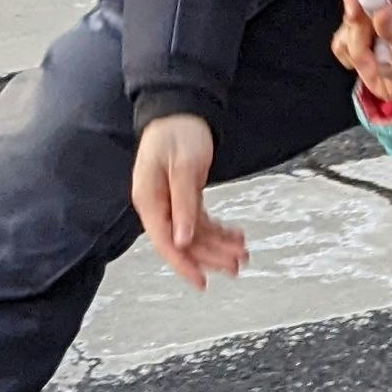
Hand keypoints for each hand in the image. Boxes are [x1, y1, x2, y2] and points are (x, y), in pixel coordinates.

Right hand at [130, 114, 245, 287]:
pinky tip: (235, 235)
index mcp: (149, 199)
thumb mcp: (184, 166)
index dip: (183, 264)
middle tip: (236, 265)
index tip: (201, 281)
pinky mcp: (183, 197)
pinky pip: (200, 222)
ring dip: (218, 246)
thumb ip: (183, 204)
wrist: (181, 111)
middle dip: (211, 256)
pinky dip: (218, 231)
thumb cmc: (177, 132)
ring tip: (242, 253)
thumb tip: (183, 239)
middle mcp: (157, 205)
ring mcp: (170, 203)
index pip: (164, 241)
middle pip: (184, 242)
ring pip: (194, 235)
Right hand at [329, 0, 391, 107]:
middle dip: (358, 34)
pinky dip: (351, 58)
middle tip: (372, 50)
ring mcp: (366, 21)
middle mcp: (382, 6)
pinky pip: (339, 44)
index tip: (354, 16)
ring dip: (358, 51)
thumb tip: (381, 8)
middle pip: (352, 6)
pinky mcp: (353, 36)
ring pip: (344, 29)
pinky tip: (369, 63)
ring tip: (378, 62)